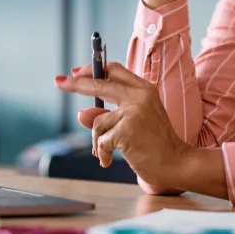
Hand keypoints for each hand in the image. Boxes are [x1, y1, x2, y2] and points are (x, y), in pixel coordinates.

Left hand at [54, 62, 188, 193]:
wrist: (175, 164)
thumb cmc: (155, 145)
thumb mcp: (131, 124)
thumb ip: (108, 115)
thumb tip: (82, 114)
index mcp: (144, 89)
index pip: (115, 70)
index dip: (94, 69)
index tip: (76, 71)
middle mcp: (139, 96)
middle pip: (100, 84)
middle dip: (76, 83)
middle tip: (59, 82)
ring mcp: (133, 112)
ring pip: (97, 121)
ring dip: (97, 140)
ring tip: (105, 153)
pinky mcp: (126, 130)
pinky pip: (101, 141)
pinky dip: (101, 153)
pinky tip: (109, 161)